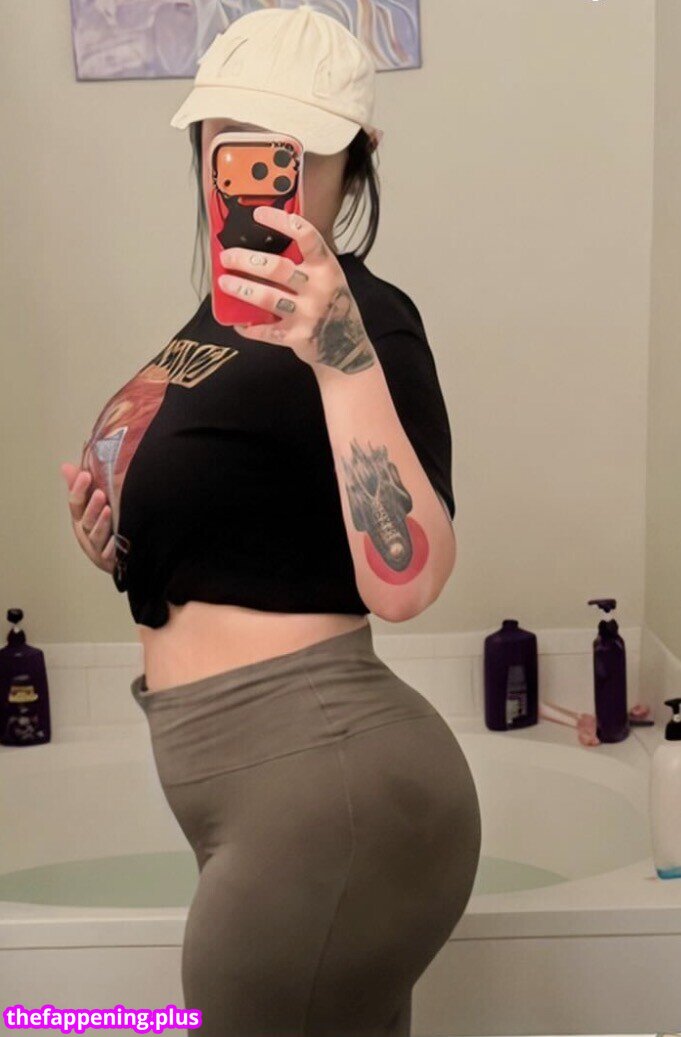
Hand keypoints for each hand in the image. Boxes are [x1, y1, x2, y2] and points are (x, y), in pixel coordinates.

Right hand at [60, 463, 115, 574]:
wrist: (114, 557)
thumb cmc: (101, 527)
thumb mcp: (91, 505)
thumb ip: (80, 487)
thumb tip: (66, 467)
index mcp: (80, 518)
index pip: (75, 503)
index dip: (78, 489)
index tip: (85, 475)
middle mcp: (86, 532)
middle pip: (86, 520)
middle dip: (92, 507)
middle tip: (100, 494)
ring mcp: (96, 547)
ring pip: (96, 535)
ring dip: (101, 523)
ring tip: (108, 510)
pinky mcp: (108, 560)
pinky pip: (109, 554)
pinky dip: (112, 548)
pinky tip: (115, 541)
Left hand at [217, 207, 375, 373]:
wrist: (348, 348)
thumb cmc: (332, 306)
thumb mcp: (329, 278)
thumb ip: (306, 263)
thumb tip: (264, 245)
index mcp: (327, 268)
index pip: (306, 236)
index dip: (281, 222)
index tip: (258, 214)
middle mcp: (319, 288)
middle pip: (277, 268)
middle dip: (246, 260)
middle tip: (226, 257)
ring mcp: (308, 314)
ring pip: (267, 298)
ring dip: (241, 289)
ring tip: (224, 283)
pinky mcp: (298, 337)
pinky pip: (265, 331)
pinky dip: (248, 327)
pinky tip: (238, 321)